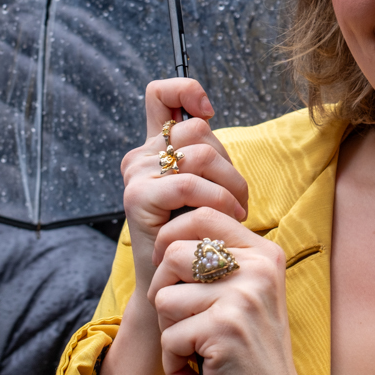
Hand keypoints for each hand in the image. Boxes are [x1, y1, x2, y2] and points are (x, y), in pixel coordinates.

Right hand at [122, 79, 248, 301]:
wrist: (179, 282)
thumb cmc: (199, 232)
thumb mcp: (207, 184)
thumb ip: (204, 152)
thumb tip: (205, 113)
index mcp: (155, 146)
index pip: (161, 93)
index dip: (187, 91)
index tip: (208, 113)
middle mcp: (141, 156)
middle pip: (196, 129)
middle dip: (228, 162)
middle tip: (239, 198)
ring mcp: (136, 175)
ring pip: (198, 154)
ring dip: (230, 184)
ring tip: (238, 211)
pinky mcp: (137, 197)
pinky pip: (189, 184)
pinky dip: (218, 200)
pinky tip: (229, 218)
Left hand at [149, 207, 311, 374]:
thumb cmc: (252, 351)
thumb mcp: (249, 294)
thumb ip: (222, 262)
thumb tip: (167, 237)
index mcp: (264, 253)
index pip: (204, 214)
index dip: (172, 237)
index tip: (172, 270)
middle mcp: (257, 267)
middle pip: (174, 253)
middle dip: (163, 291)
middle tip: (182, 320)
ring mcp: (242, 296)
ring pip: (164, 296)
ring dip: (167, 330)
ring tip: (193, 346)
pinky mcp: (224, 329)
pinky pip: (168, 336)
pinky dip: (173, 362)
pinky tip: (197, 373)